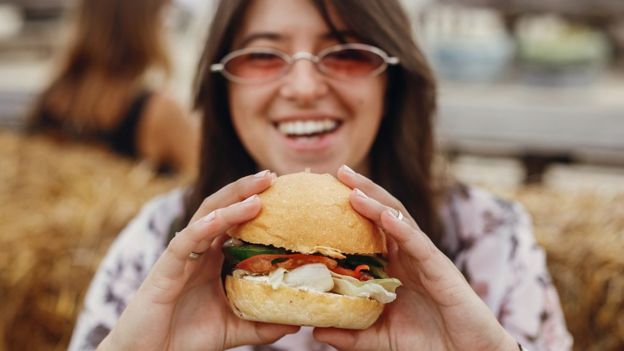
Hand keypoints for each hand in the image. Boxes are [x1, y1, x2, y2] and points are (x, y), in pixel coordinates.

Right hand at [99, 170, 298, 350]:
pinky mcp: (165, 268)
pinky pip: (184, 242)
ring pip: (207, 216)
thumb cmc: (186, 337)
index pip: (237, 221)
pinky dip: (203, 227)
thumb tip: (299, 320)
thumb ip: (263, 324)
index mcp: (214, 258)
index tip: (285, 191)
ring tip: (259, 188)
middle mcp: (199, 250)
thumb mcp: (234, 328)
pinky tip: (220, 218)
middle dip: (246, 189)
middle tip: (272, 175)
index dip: (257, 203)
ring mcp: (181, 256)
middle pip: (223, 208)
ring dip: (232, 200)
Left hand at [313, 166, 517, 350]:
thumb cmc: (428, 342)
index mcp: (394, 265)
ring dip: (376, 200)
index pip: (369, 229)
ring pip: (399, 220)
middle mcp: (408, 255)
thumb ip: (352, 333)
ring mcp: (425, 259)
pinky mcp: (441, 269)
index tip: (322, 194)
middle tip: (338, 171)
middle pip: (383, 213)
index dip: (349, 211)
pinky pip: (419, 243)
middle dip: (362, 190)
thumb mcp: (381, 337)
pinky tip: (385, 215)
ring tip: (353, 185)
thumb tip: (316, 329)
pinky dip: (402, 227)